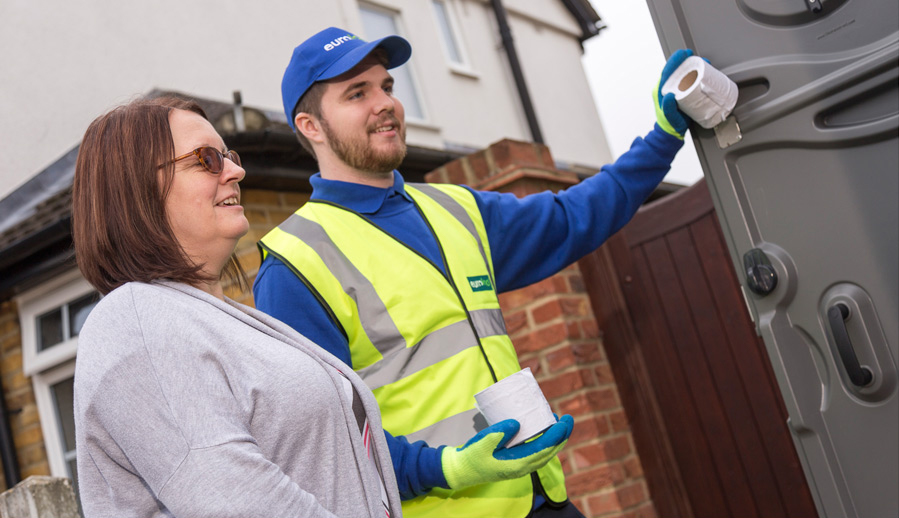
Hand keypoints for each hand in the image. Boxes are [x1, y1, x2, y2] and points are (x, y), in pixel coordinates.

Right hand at [441, 414, 573, 488]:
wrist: (462, 470)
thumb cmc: (471, 456)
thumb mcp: (481, 442)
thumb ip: (499, 433)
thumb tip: (517, 423)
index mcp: (516, 464)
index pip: (543, 449)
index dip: (555, 435)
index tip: (563, 421)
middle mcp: (523, 467)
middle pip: (549, 452)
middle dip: (561, 435)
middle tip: (567, 418)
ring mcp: (521, 466)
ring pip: (545, 453)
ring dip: (555, 439)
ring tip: (558, 422)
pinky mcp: (517, 462)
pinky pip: (538, 452)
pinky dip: (545, 441)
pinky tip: (544, 431)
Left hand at [653, 49, 693, 138]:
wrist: (672, 133)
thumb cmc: (669, 125)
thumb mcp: (669, 117)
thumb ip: (669, 108)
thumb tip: (670, 95)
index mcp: (662, 90)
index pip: (667, 71)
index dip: (675, 60)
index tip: (684, 54)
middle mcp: (668, 88)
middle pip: (676, 70)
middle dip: (685, 60)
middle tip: (695, 56)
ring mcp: (676, 90)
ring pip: (683, 74)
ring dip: (692, 66)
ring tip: (702, 62)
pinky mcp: (683, 93)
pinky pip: (689, 80)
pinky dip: (696, 74)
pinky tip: (703, 72)